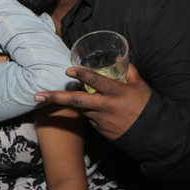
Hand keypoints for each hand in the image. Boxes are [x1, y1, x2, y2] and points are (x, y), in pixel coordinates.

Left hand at [34, 63, 151, 139]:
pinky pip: (90, 117)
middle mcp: (105, 107)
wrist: (152, 134)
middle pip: (76, 101)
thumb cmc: (146, 106)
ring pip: (82, 108)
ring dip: (77, 103)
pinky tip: (100, 112)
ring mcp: (100, 120)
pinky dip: (91, 112)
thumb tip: (118, 56)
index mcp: (116, 93)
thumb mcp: (140, 86)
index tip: (68, 70)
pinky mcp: (99, 130)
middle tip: (37, 96)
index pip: (96, 81)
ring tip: (68, 100)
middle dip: (55, 98)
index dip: (82, 74)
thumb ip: (128, 71)